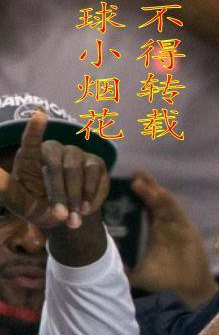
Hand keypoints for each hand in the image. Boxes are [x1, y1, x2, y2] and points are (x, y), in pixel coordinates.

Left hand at [0, 110, 107, 228]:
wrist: (65, 217)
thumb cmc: (36, 207)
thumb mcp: (19, 203)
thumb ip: (7, 189)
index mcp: (30, 157)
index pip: (30, 140)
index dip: (35, 129)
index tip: (40, 115)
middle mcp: (53, 150)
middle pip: (57, 164)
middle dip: (60, 193)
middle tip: (61, 217)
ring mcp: (76, 154)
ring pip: (77, 169)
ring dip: (76, 197)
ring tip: (74, 220)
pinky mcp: (95, 163)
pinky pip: (95, 174)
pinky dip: (91, 195)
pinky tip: (86, 209)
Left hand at [127, 170, 216, 306]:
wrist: (187, 288)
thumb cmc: (164, 279)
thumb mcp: (137, 273)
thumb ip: (122, 267)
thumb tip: (101, 263)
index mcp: (152, 230)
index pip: (141, 208)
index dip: (132, 197)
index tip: (119, 186)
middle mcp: (163, 224)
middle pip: (152, 200)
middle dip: (143, 186)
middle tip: (130, 173)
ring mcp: (175, 224)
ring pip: (162, 202)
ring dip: (152, 190)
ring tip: (140, 179)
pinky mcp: (187, 227)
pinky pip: (176, 211)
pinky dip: (168, 201)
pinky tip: (159, 193)